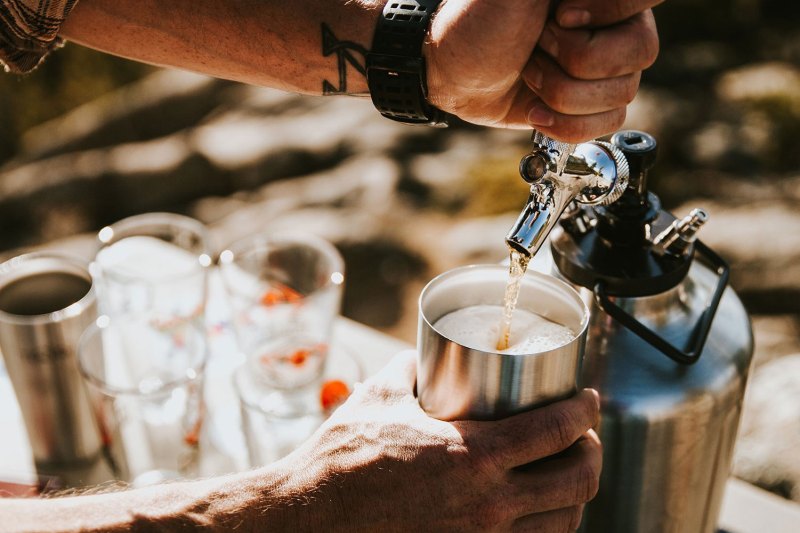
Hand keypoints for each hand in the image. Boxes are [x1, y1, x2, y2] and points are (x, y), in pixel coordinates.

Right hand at [280, 351, 601, 531]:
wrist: (313, 520)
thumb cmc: (341, 462)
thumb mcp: (378, 398)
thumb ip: (410, 369)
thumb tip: (426, 354)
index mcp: (472, 455)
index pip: (556, 431)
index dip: (584, 411)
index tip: (586, 399)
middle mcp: (488, 503)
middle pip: (577, 481)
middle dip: (592, 452)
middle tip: (584, 435)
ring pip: (564, 523)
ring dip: (576, 494)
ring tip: (566, 472)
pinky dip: (547, 528)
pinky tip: (538, 511)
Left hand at [425, 0, 661, 140]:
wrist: (454, 74)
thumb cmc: (478, 23)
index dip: (610, 13)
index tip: (561, 17)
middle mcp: (614, 23)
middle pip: (638, 52)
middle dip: (573, 61)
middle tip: (536, 47)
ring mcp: (606, 66)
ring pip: (623, 93)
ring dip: (561, 92)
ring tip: (530, 73)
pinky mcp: (593, 103)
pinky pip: (611, 122)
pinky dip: (567, 124)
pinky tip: (537, 109)